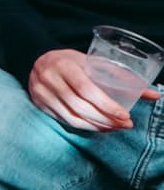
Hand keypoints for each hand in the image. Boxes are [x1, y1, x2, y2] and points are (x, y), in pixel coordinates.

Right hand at [28, 49, 157, 131]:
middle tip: (125, 124)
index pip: (86, 89)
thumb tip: (154, 95)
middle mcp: (50, 79)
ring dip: (97, 126)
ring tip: (115, 127)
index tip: (126, 116)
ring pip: (73, 117)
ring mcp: (42, 93)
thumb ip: (121, 77)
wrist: (38, 61)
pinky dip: (85, 127)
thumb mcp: (92, 62)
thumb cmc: (72, 62)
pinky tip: (99, 127)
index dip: (107, 105)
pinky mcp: (40, 104)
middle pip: (81, 106)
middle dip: (106, 119)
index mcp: (65, 65)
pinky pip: (65, 121)